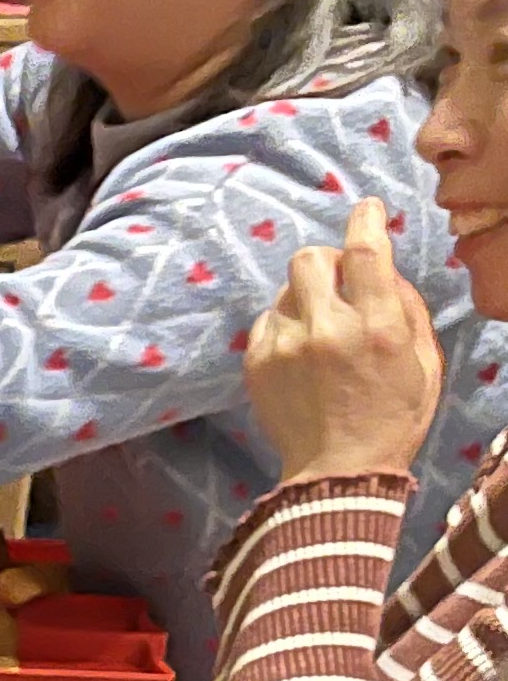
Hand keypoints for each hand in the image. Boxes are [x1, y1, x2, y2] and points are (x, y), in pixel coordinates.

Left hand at [244, 197, 439, 481]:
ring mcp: (285, 346)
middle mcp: (327, 329)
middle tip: (341, 280)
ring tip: (323, 328)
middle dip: (328, 261)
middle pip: (310, 258)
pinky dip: (286, 324)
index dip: (365, 221)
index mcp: (377, 328)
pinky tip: (302, 351)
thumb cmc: (393, 417)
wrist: (338, 471)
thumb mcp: (424, 362)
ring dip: (307, 296)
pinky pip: (267, 319)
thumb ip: (407, 309)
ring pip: (286, 289)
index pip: (366, 253)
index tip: (367, 209)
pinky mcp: (256, 362)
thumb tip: (385, 269)